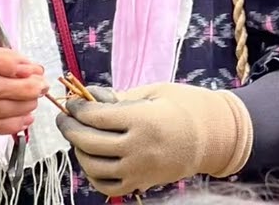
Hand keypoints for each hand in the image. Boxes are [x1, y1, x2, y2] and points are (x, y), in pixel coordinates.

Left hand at [55, 82, 253, 196]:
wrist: (213, 137)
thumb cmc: (183, 107)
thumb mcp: (152, 92)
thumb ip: (118, 98)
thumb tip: (87, 99)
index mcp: (142, 121)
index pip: (95, 117)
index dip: (77, 108)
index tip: (72, 102)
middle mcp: (140, 148)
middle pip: (89, 142)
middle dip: (70, 128)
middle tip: (65, 118)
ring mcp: (141, 169)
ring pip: (94, 166)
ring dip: (78, 151)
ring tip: (77, 137)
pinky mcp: (143, 183)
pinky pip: (108, 186)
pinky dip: (93, 174)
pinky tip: (91, 158)